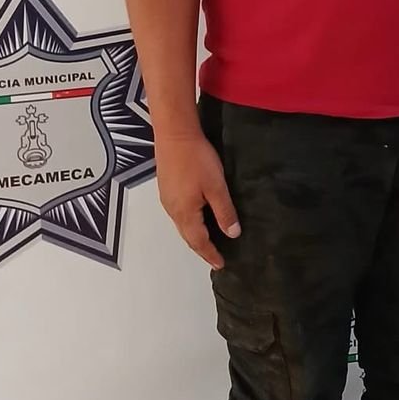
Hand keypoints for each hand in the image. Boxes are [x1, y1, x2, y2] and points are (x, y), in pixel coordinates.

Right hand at [153, 131, 240, 269]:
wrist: (174, 134)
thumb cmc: (197, 160)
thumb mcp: (216, 186)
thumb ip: (224, 211)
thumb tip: (232, 234)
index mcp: (185, 213)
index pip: (199, 241)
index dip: (210, 254)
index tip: (220, 265)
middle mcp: (173, 210)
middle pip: (187, 236)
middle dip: (201, 248)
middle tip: (215, 257)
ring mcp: (167, 199)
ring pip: (182, 225)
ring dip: (195, 236)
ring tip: (208, 242)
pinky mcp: (166, 188)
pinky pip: (179, 214)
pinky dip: (189, 223)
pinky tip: (197, 218)